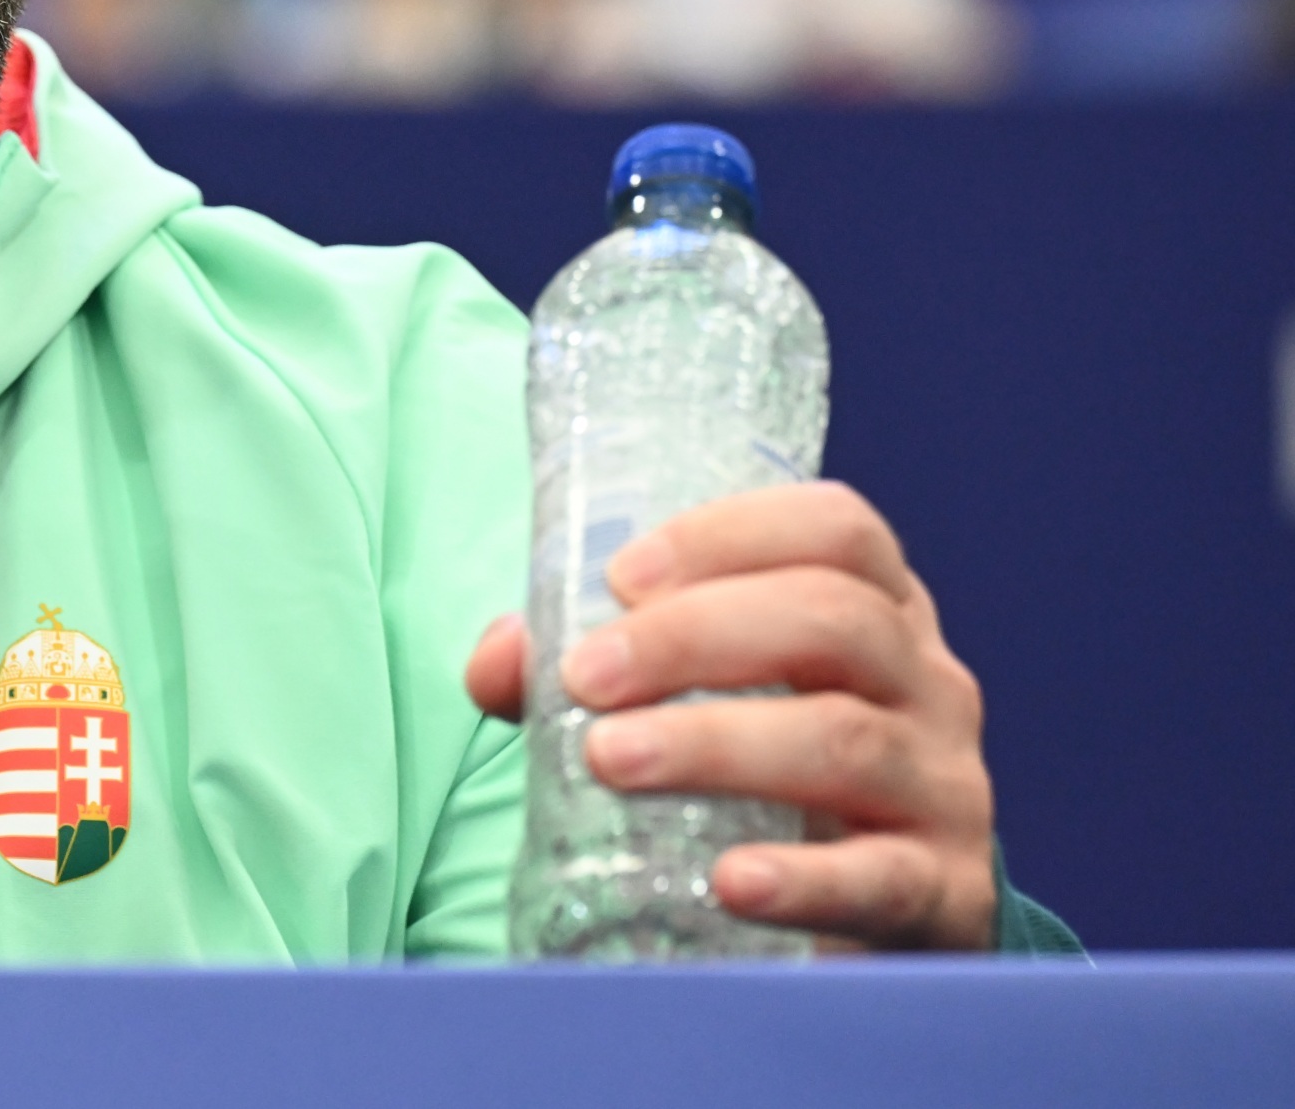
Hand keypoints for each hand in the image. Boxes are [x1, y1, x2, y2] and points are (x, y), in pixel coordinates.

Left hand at [464, 480, 998, 951]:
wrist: (875, 918)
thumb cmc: (765, 779)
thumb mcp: (697, 700)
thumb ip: (591, 667)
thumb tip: (500, 659)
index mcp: (876, 610)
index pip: (835, 529)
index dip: (729, 534)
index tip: (622, 576)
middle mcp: (928, 683)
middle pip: (833, 619)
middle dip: (694, 635)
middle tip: (585, 676)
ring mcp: (946, 789)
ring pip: (848, 741)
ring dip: (716, 743)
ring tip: (610, 758)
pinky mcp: (945, 895)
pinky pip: (883, 879)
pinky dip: (803, 879)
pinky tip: (732, 881)